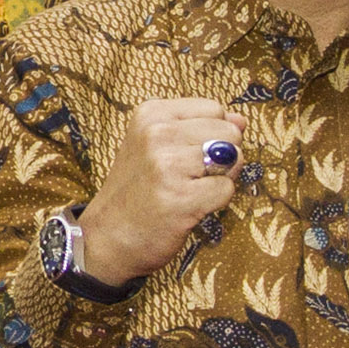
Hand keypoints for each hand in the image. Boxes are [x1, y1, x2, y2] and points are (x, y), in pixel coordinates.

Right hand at [75, 95, 241, 286]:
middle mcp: (157, 133)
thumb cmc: (138, 191)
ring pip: (233, 159)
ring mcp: (167, 165)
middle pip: (229, 132)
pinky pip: (227, 190)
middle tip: (191, 177)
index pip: (215, 109)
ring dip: (220, 180)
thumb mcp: (157, 146)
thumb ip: (200, 127)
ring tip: (190, 191)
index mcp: (151, 113)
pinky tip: (190, 207)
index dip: (213, 134)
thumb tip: (241, 120)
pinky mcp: (179, 198)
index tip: (187, 155)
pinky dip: (216, 203)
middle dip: (222, 157)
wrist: (107, 238)